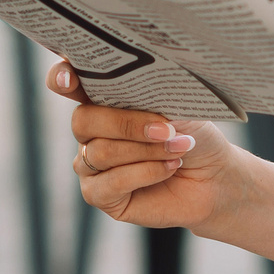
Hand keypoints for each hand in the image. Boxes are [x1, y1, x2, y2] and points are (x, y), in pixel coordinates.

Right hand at [50, 60, 238, 229]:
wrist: (213, 175)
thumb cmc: (192, 133)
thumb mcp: (176, 106)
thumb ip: (150, 96)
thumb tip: (137, 89)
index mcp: (101, 100)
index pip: (66, 83)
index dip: (60, 78)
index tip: (68, 78)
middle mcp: (90, 132)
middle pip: (83, 121)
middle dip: (126, 124)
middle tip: (165, 128)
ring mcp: (91, 164)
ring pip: (100, 153)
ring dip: (145, 150)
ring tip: (178, 148)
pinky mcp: (100, 196)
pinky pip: (111, 183)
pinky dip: (145, 173)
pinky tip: (170, 167)